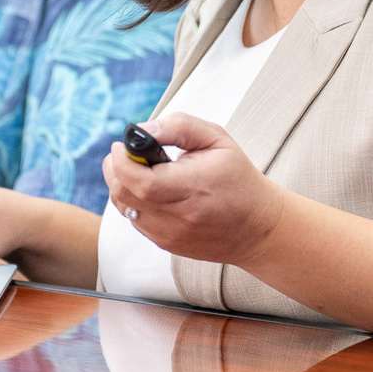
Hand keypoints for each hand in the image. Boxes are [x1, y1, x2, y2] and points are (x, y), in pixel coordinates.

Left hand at [101, 113, 288, 267]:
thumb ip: (179, 127)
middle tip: (122, 153)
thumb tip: (142, 130)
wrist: (257, 227)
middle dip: (115, 169)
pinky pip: (135, 221)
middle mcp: (179, 216)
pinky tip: (148, 189)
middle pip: (125, 194)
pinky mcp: (166, 244)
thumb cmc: (237, 178)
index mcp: (193, 187)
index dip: (122, 161)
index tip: (121, 144)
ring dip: (120, 185)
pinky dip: (132, 201)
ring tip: (133, 168)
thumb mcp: (217, 140)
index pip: (141, 181)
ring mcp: (170, 234)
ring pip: (125, 209)